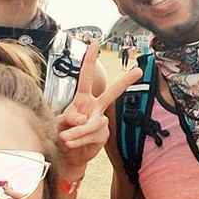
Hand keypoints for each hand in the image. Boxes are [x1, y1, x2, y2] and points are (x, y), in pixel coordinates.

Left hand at [55, 43, 143, 179]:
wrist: (68, 155)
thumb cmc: (62, 133)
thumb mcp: (59, 122)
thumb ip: (69, 118)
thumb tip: (83, 119)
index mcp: (82, 99)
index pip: (86, 77)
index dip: (90, 60)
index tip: (94, 43)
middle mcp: (95, 107)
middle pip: (112, 93)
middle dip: (125, 81)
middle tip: (139, 70)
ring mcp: (101, 121)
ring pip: (92, 124)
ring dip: (77, 132)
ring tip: (65, 138)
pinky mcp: (103, 135)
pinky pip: (92, 136)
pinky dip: (79, 140)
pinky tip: (72, 143)